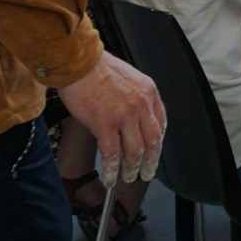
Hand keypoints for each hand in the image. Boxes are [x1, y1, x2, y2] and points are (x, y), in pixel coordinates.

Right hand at [56, 52, 165, 183]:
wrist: (78, 63)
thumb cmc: (97, 68)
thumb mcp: (128, 77)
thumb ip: (135, 97)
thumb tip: (133, 118)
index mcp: (149, 91)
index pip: (161, 123)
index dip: (158, 142)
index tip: (154, 152)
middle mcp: (141, 104)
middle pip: (153, 141)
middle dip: (151, 162)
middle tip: (147, 173)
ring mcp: (124, 115)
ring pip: (135, 151)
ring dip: (133, 169)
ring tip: (128, 178)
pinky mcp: (105, 123)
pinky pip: (112, 154)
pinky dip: (112, 169)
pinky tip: (109, 177)